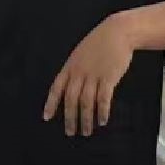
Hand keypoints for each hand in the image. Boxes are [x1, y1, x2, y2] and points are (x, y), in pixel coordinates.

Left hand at [43, 13, 134, 135]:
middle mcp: (79, 72)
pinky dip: (102, 111)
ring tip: (86, 131)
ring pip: (86, 102)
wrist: (117, 32)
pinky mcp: (108, 77)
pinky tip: (103, 120)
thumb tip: (69, 88)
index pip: (56, 88)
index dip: (50, 104)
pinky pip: (104, 98)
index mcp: (70, 67)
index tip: (46, 117)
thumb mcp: (80, 54)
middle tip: (70, 132)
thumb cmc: (99, 43)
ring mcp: (94, 75)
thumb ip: (74, 70)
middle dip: (69, 118)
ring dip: (86, 119)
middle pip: (70, 99)